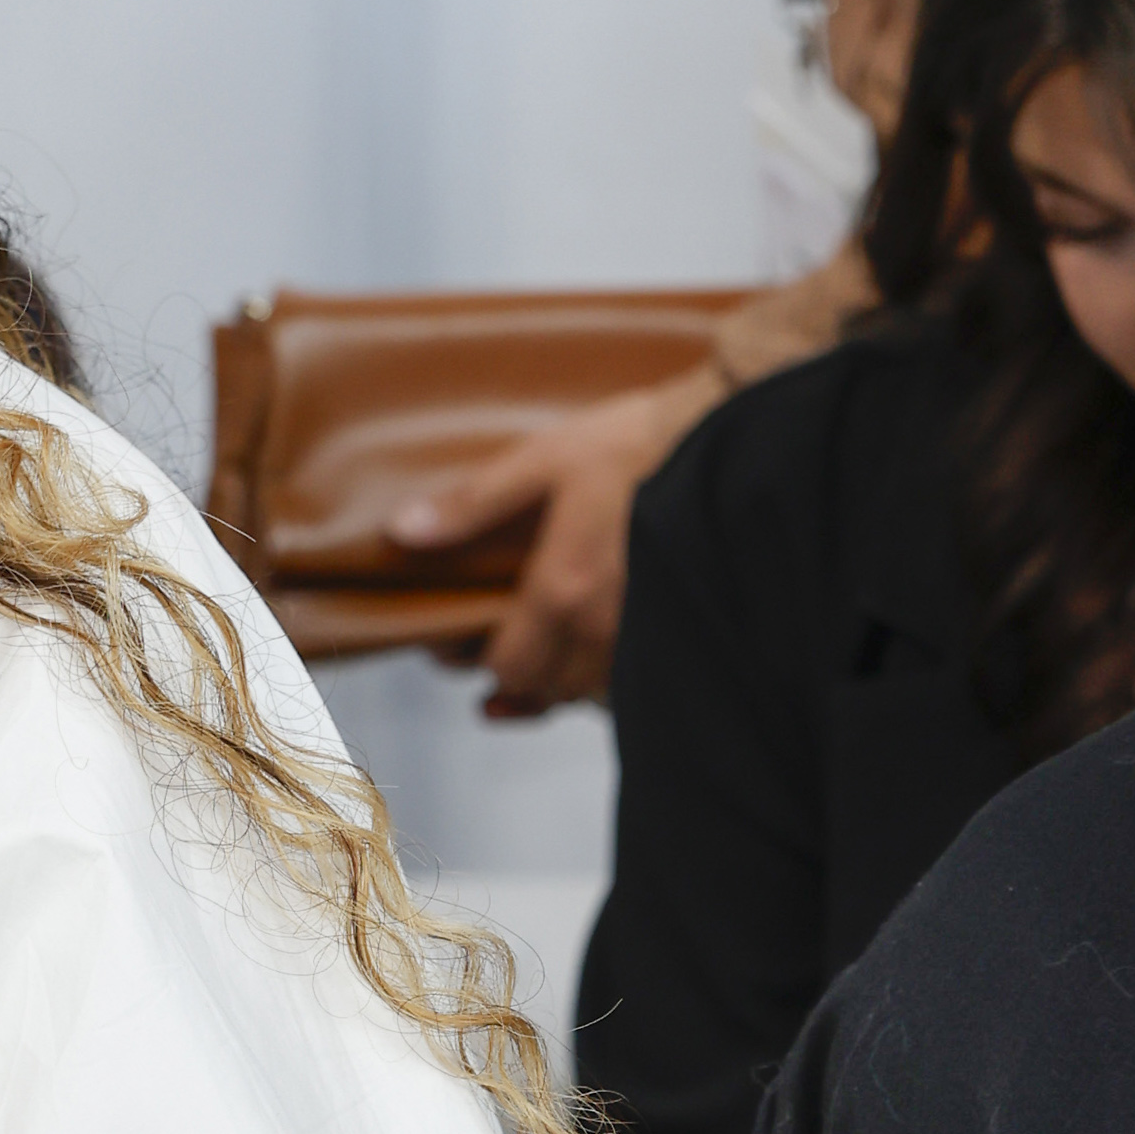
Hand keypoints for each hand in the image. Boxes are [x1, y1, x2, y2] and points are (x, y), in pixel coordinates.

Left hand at [388, 366, 720, 715]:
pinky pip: (633, 682)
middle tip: (493, 642)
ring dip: (561, 678)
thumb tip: (405, 533)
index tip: (456, 642)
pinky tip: (592, 657)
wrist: (729, 443)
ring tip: (541, 649)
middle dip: (515, 672)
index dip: (475, 661)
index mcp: (564, 592)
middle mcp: (606, 631)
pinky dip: (605, 678)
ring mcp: (649, 639)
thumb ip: (473, 503)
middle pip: (546, 688)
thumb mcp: (543, 459)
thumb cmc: (637, 444)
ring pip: (591, 690)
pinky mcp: (681, 634)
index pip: (507, 665)